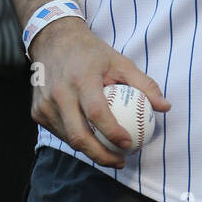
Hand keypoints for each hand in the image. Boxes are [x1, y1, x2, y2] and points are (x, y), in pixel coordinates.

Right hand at [28, 18, 170, 167]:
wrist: (53, 41)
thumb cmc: (91, 53)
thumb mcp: (120, 62)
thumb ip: (144, 84)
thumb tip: (165, 107)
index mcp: (81, 79)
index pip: (97, 113)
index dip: (113, 132)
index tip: (130, 144)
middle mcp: (59, 93)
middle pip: (79, 135)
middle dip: (101, 156)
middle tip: (121, 161)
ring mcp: (44, 105)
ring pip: (69, 138)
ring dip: (90, 151)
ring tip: (111, 155)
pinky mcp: (37, 112)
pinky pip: (60, 133)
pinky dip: (77, 139)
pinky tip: (93, 141)